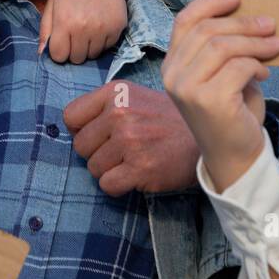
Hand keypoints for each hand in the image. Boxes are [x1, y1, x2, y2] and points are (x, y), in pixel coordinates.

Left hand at [38, 0, 153, 62]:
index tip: (62, 42)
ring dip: (89, 47)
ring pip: (93, 55)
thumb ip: (45, 30)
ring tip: (88, 29)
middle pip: (77, 59)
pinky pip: (107, 48)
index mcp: (64, 22)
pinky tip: (100, 25)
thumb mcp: (52, 4)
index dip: (59, 51)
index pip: (59, 56)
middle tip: (76, 34)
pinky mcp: (117, 28)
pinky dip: (102, 41)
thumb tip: (41, 54)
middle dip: (74, 50)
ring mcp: (102, 29)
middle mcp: (83, 28)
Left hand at [64, 79, 199, 195]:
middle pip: (80, 145)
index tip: (98, 135)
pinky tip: (136, 175)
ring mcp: (129, 140)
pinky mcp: (140, 168)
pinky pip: (107, 185)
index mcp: (115, 92)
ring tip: (133, 160)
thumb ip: (104, 106)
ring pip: (93, 168)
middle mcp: (119, 113)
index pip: (70, 116)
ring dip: (110, 170)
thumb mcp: (135, 96)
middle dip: (97, 152)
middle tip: (122, 150)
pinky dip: (119, 186)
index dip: (81, 129)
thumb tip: (71, 127)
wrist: (207, 137)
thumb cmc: (168, 119)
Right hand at [161, 0, 278, 192]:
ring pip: (222, 46)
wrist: (235, 156)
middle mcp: (172, 75)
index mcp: (172, 64)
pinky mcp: (208, 101)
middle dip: (242, 23)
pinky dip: (256, 65)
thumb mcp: (222, 73)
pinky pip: (237, 67)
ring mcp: (187, 88)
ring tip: (275, 44)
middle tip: (269, 23)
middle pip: (207, 31)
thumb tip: (249, 15)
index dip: (210, 4)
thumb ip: (224, 47)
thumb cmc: (232, 110)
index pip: (185, 21)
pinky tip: (265, 72)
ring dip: (254, 42)